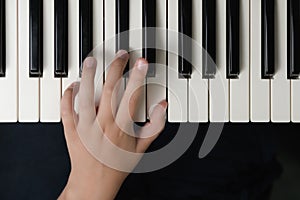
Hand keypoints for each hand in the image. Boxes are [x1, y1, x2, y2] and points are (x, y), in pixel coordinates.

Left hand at [59, 50, 166, 199]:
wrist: (94, 183)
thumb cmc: (117, 165)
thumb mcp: (141, 148)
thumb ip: (155, 126)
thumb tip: (163, 105)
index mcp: (121, 128)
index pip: (131, 95)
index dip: (137, 76)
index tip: (141, 62)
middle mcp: (102, 124)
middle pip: (109, 89)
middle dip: (116, 68)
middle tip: (121, 55)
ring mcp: (84, 127)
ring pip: (85, 95)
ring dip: (88, 75)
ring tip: (92, 60)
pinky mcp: (71, 131)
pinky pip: (66, 110)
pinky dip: (67, 95)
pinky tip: (72, 85)